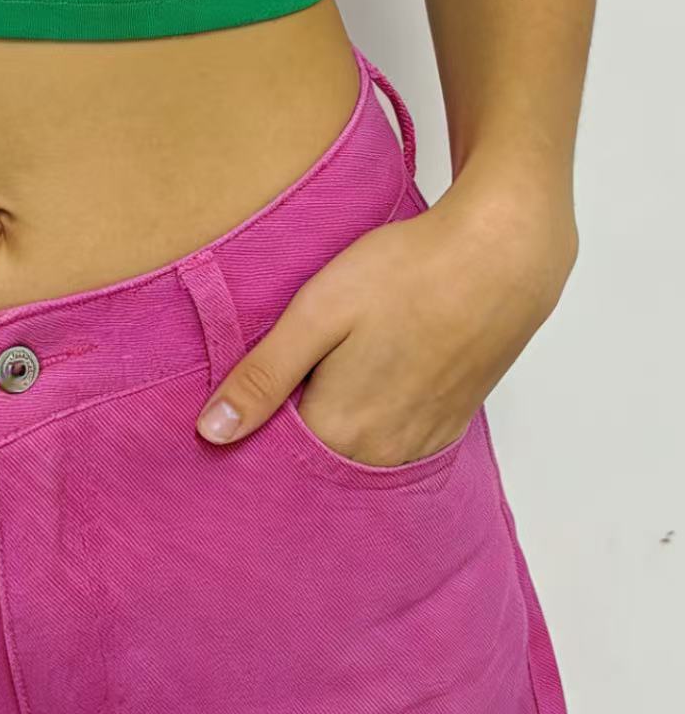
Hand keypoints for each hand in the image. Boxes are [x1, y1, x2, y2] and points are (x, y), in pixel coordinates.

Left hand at [195, 169, 577, 463]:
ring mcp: (422, 441)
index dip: (252, 431)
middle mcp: (382, 452)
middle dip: (290, 435)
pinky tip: (371, 383)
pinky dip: (375, 427)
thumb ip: (264, 377)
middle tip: (284, 382)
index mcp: (340, 430)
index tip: (241, 403)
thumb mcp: (317, 314)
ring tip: (330, 377)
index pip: (273, 457)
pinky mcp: (451, 423)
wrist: (503, 253)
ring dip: (335, 431)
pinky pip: (396, 443)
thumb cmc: (406, 273)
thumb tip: (211, 432)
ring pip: (357, 454)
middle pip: (316, 460)